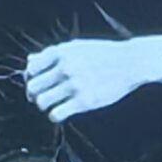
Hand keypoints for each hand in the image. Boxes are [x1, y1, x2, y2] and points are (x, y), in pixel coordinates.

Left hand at [25, 38, 143, 123]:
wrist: (130, 62)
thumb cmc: (103, 54)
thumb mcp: (76, 47)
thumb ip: (52, 54)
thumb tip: (30, 62)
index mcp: (61, 52)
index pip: (31, 68)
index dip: (31, 77)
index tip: (38, 82)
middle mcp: (65, 68)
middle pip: (33, 87)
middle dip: (34, 94)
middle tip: (42, 97)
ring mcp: (75, 85)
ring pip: (42, 102)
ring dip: (44, 105)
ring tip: (53, 104)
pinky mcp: (84, 101)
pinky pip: (56, 114)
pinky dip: (55, 115)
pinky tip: (62, 111)